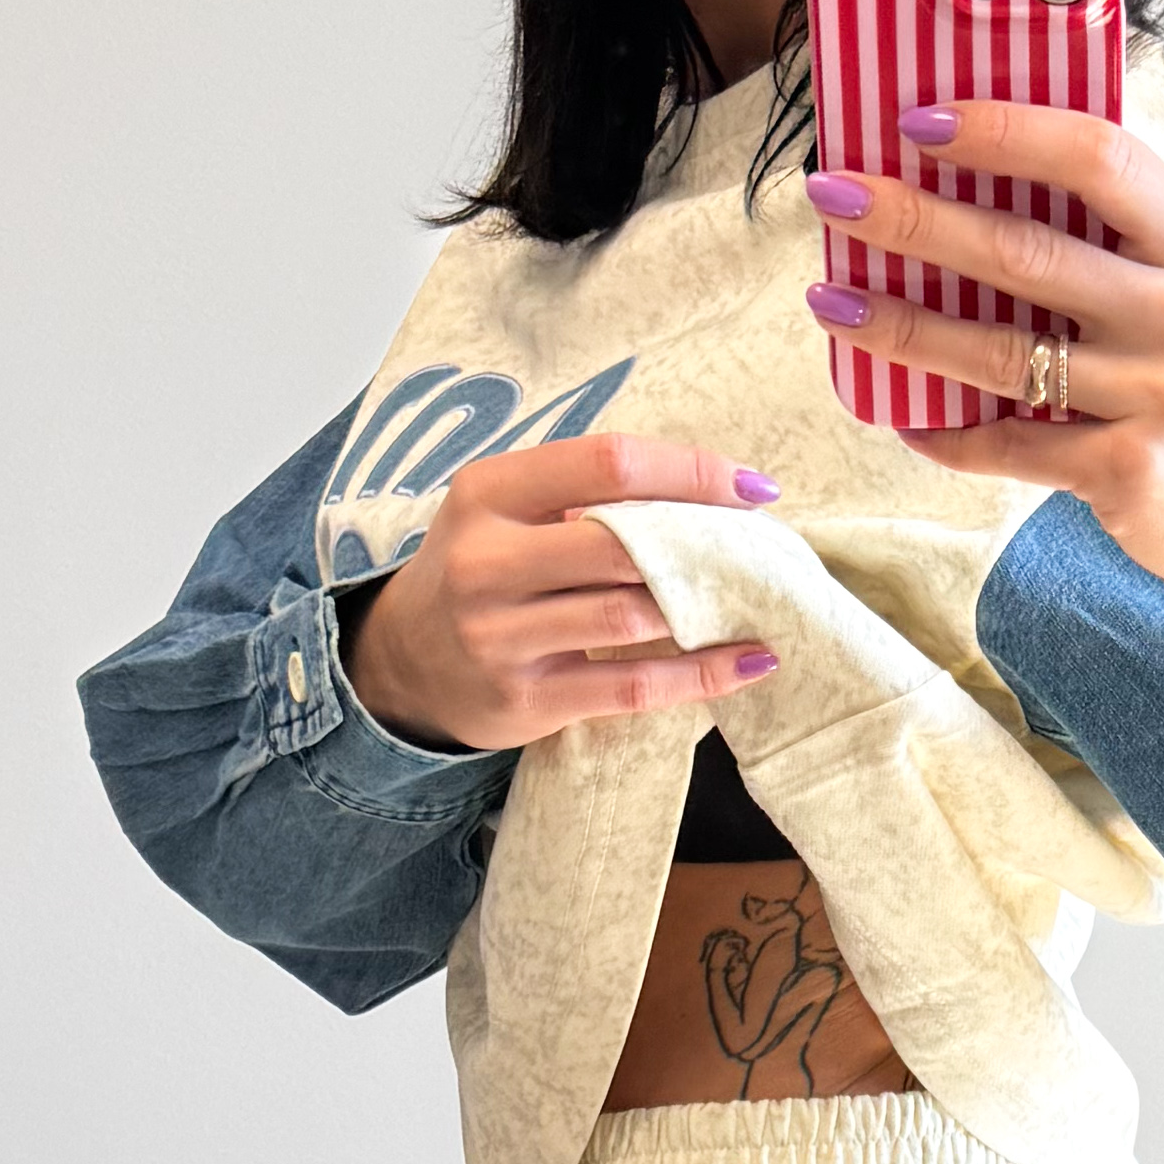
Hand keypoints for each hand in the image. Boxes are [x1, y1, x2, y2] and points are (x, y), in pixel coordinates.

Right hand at [342, 434, 781, 749]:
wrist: (402, 661)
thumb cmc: (483, 569)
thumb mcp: (507, 512)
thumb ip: (586, 495)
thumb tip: (710, 495)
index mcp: (488, 493)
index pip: (606, 463)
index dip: (690, 471)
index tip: (752, 487)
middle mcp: (487, 562)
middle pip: (621, 543)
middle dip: (705, 545)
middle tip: (760, 551)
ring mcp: (502, 636)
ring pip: (630, 618)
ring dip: (707, 609)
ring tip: (759, 600)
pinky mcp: (526, 700)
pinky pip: (633, 687)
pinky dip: (703, 675)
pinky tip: (752, 660)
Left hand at [803, 111, 1163, 653]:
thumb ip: (1107, 242)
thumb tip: (967, 185)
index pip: (1099, 157)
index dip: (1005, 131)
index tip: (919, 120)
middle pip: (1026, 251)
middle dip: (914, 219)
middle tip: (836, 197)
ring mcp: (1157, 395)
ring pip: (1001, 352)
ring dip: (903, 326)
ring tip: (832, 302)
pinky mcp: (1125, 472)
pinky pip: (1009, 445)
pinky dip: (945, 432)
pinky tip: (900, 414)